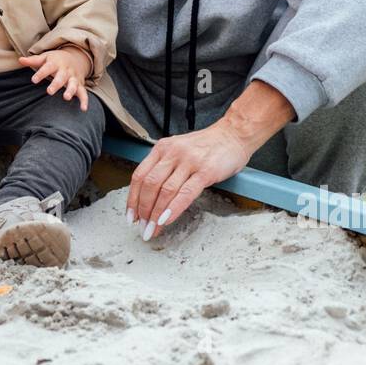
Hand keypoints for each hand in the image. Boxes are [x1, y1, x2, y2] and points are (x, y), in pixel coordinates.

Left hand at [17, 48, 90, 110]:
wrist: (76, 56)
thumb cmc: (56, 59)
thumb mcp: (45, 57)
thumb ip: (33, 60)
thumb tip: (20, 60)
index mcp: (55, 63)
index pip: (47, 68)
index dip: (40, 74)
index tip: (33, 80)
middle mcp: (65, 70)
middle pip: (61, 77)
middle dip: (56, 84)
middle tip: (49, 92)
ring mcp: (73, 78)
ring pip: (73, 84)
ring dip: (70, 91)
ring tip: (66, 98)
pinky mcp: (79, 85)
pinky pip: (83, 93)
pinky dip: (84, 100)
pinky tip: (83, 109)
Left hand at [127, 80, 294, 238]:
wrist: (234, 134)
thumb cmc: (208, 145)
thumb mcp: (179, 149)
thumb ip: (164, 166)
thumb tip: (150, 195)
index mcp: (162, 148)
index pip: (139, 176)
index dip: (132, 199)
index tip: (131, 216)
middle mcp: (172, 153)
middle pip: (149, 185)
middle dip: (143, 210)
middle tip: (142, 227)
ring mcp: (189, 161)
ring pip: (165, 191)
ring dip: (156, 214)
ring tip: (153, 229)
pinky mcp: (206, 171)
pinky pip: (185, 193)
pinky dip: (174, 209)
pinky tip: (167, 220)